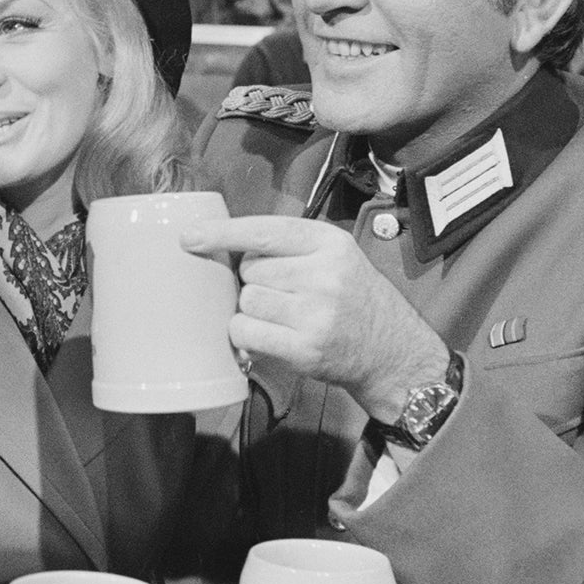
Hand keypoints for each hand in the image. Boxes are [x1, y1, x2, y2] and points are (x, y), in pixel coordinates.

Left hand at [182, 215, 449, 422]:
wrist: (394, 352)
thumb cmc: (355, 300)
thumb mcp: (335, 257)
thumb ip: (289, 246)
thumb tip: (221, 243)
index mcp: (329, 242)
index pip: (264, 230)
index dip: (222, 233)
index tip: (188, 236)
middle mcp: (324, 274)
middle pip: (250, 269)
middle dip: (255, 281)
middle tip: (284, 294)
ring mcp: (315, 313)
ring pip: (246, 300)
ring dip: (252, 309)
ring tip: (283, 316)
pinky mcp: (305, 348)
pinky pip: (246, 331)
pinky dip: (247, 334)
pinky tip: (270, 336)